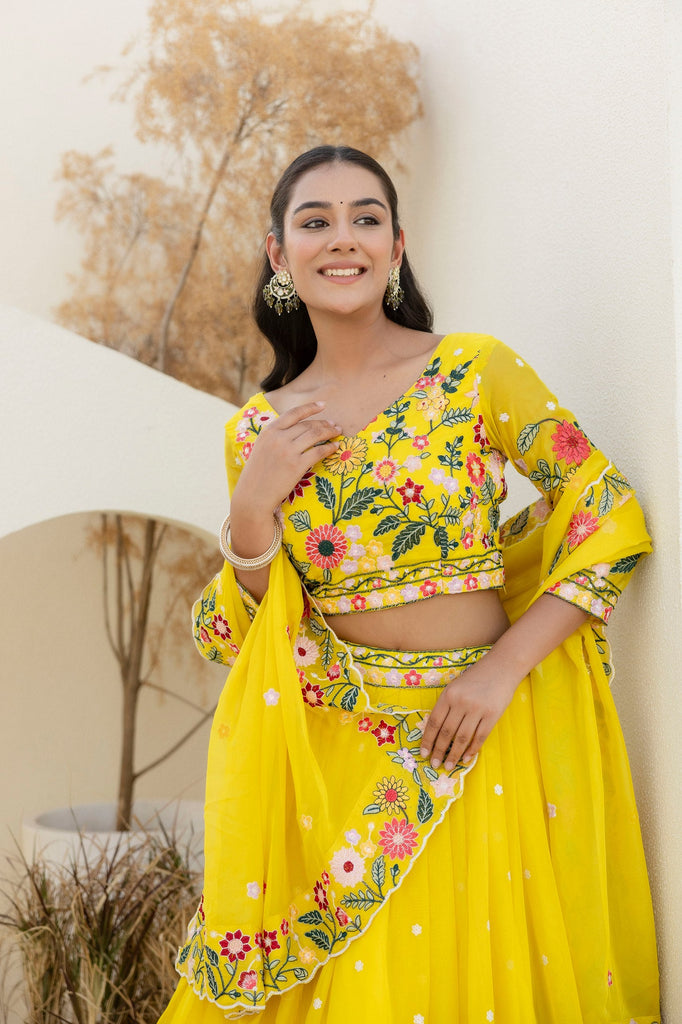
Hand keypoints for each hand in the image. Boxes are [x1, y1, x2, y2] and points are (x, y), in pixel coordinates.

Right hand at [232, 401, 340, 516]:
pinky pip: (318, 452)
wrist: (253, 496)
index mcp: (269, 431)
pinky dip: (329, 448)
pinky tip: (335, 447)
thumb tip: (296, 429)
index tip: (322, 405)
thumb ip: (276, 437)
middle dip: (324, 423)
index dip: (310, 407)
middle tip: (334, 425)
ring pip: (315, 435)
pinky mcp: (297, 465)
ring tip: (338, 432)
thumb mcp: (262, 448)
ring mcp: (288, 451)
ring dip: (330, 432)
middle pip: (307, 425)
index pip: (293, 413)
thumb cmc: (257, 475)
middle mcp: (278, 438)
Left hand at [419, 655, 518, 769]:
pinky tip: (466, 758)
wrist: (500, 668)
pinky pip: (479, 737)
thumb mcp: (455, 687)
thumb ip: (446, 706)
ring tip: (448, 766)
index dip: (428, 739)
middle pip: (446, 732)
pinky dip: (472, 750)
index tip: (423, 752)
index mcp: (448, 695)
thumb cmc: (475, 678)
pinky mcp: (492, 715)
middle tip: (434, 764)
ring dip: (454, 754)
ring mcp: (477, 709)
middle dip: (438, 750)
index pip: (434, 722)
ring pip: (462, 738)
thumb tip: (436, 732)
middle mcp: (461, 702)